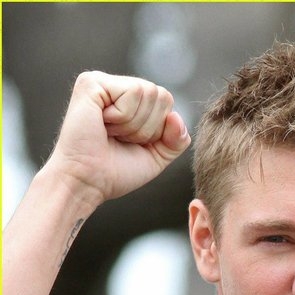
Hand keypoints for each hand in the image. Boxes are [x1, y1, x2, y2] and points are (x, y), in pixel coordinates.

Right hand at [45, 71, 190, 206]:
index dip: (158, 130)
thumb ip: (177, 139)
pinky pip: (133, 92)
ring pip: (149, 92)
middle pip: (162, 95)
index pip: (167, 102)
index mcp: (131, 103)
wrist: (89, 183)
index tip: (132, 143)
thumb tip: (176, 116)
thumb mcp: (157, 157)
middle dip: (148, 128)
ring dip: (134, 124)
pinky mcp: (92, 82)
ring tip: (110, 133)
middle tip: (120, 138)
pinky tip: (102, 124)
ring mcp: (103, 83)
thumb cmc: (116, 172)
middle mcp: (117, 88)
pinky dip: (123, 117)